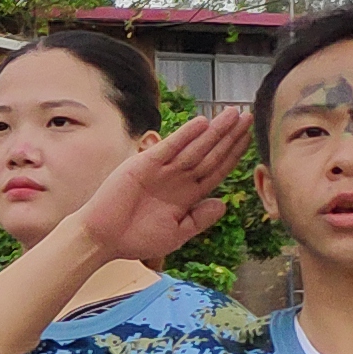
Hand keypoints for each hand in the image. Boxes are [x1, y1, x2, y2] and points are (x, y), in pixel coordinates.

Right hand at [75, 104, 254, 262]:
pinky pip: (170, 148)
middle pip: (210, 153)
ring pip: (195, 148)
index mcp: (187, 195)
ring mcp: (161, 170)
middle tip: (248, 116)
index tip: (249, 137)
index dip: (234, 153)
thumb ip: (199, 220)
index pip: (217, 169)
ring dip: (214, 131)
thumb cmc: (136, 239)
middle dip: (229, 136)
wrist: (102, 238)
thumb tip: (223, 203)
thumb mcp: (176, 234)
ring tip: (232, 114)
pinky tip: (201, 123)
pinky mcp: (144, 164)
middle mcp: (177, 178)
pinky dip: (185, 135)